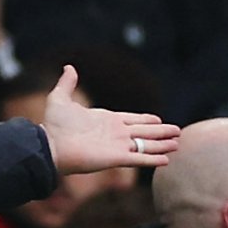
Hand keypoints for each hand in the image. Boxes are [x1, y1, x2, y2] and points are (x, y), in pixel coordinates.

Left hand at [40, 66, 179, 174]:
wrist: (49, 145)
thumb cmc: (53, 125)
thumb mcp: (60, 99)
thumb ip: (67, 84)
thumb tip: (69, 67)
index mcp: (106, 120)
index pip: (132, 119)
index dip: (145, 120)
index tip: (158, 120)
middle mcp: (115, 133)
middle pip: (144, 132)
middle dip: (161, 132)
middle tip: (177, 133)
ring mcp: (117, 146)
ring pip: (146, 145)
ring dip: (162, 145)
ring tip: (177, 144)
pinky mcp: (116, 158)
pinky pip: (139, 159)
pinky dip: (152, 160)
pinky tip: (166, 160)